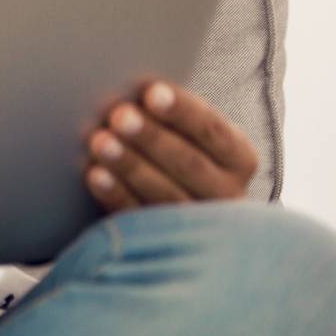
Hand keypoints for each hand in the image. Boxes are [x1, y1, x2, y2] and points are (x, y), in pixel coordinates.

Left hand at [84, 80, 258, 212]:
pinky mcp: (170, 244)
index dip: (182, 110)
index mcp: (239, 158)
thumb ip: (169, 116)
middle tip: (119, 115)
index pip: (212, 130)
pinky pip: (141, 218)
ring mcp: (201, 223)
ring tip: (100, 141)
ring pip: (166, 193)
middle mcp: (230, 194)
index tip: (150, 92)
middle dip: (151, 137)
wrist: (179, 213)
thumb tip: (136, 91)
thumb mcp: (187, 134)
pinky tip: (95, 175)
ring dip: (130, 165)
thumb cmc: (175, 150)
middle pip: (189, 163)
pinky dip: (117, 195)